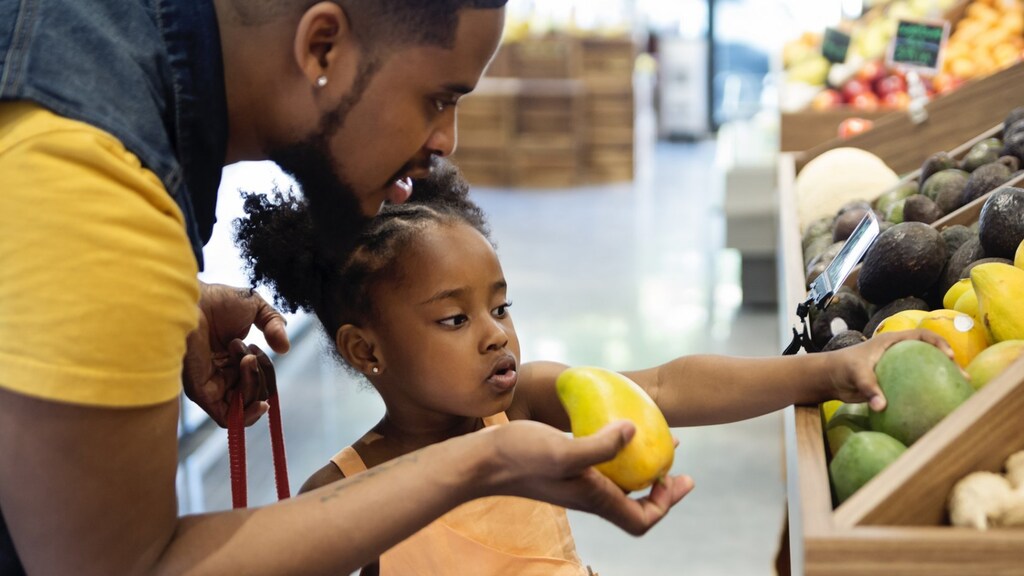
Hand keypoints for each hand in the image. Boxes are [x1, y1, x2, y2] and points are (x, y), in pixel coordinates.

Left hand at [182, 282, 289, 426]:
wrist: (193, 299)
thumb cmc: (216, 300)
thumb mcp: (256, 307)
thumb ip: (274, 325)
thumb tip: (284, 349)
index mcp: (229, 360)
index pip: (256, 382)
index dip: (266, 371)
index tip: (258, 348)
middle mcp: (219, 376)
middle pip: (253, 396)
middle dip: (263, 375)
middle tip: (250, 351)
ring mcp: (210, 385)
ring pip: (244, 407)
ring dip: (255, 384)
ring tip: (245, 357)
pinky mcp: (201, 393)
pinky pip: (228, 418)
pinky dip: (248, 414)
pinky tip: (259, 400)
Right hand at [478, 420, 693, 534]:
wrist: (481, 461)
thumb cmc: (520, 457)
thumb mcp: (564, 451)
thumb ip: (600, 445)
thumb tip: (634, 431)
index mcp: (594, 499)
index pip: (641, 519)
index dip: (667, 504)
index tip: (680, 479)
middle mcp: (588, 496)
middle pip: (634, 504)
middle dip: (660, 485)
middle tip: (674, 459)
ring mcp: (574, 484)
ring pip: (618, 483)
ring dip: (639, 467)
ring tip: (651, 439)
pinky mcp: (562, 469)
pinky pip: (600, 466)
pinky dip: (614, 452)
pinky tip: (609, 426)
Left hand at [825, 328, 956, 410]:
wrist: (830, 378)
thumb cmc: (842, 369)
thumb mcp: (856, 375)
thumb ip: (869, 389)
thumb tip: (881, 406)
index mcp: (892, 342)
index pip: (922, 336)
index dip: (938, 343)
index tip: (949, 357)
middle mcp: (898, 352)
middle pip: (930, 353)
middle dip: (949, 362)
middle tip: (962, 377)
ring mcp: (898, 367)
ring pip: (926, 369)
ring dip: (942, 377)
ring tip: (960, 390)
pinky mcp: (895, 381)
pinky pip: (916, 385)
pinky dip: (927, 391)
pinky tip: (938, 404)